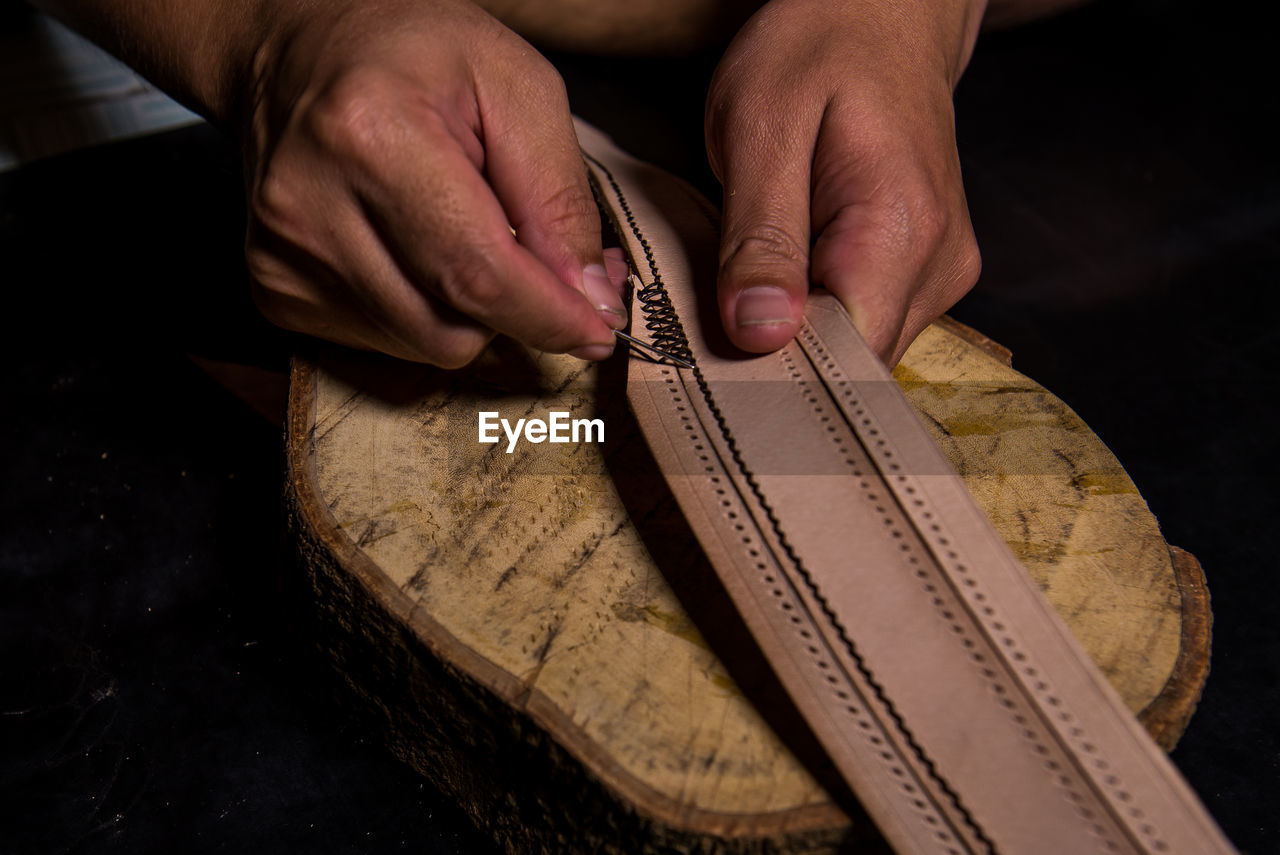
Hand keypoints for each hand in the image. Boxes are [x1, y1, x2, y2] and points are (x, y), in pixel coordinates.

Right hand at [241, 0, 626, 366]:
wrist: (295, 49)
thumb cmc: (412, 53)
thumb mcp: (516, 85)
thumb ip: (560, 195)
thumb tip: (590, 297)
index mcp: (370, 134)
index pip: (479, 273)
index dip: (550, 316)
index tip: (598, 333)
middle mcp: (310, 205)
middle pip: (452, 327)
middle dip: (516, 310)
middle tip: (536, 257)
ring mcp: (282, 254)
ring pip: (424, 345)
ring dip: (467, 310)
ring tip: (462, 231)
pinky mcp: (276, 287)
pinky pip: (386, 341)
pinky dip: (422, 308)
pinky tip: (414, 246)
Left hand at [705, 0, 984, 364]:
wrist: (885, 11)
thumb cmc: (820, 49)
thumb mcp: (761, 126)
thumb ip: (761, 237)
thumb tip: (759, 334)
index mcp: (901, 232)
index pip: (845, 362)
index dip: (776, 374)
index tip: (717, 358)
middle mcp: (938, 266)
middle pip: (851, 365)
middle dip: (779, 354)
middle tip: (720, 310)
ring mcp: (939, 273)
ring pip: (856, 351)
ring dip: (797, 334)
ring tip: (756, 277)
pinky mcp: (925, 272)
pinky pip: (864, 323)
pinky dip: (816, 315)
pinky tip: (787, 275)